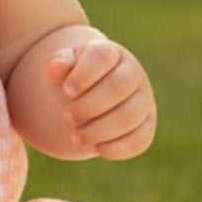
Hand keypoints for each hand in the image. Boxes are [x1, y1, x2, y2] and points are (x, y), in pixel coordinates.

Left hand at [44, 36, 155, 160]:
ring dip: (100, 130)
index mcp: (111, 53)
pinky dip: (116, 148)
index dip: (83, 75)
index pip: (102, 56)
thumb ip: (58, 66)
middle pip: (118, 87)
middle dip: (89, 106)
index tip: (66, 91)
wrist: (94, 92)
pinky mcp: (147, 126)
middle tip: (68, 116)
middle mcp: (133, 73)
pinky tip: (96, 148)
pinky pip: (139, 140)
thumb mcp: (65, 67)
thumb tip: (54, 68)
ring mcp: (144, 100)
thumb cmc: (77, 76)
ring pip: (130, 116)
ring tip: (76, 137)